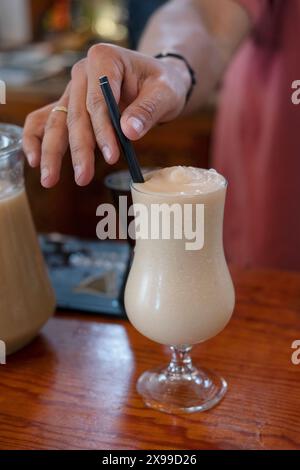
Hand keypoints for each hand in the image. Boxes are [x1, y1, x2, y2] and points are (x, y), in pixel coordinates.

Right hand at [22, 44, 190, 187]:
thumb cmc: (163, 85)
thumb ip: (148, 110)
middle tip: (83, 178)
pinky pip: (46, 120)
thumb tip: (129, 131)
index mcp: (104, 59)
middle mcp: (82, 72)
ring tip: (50, 180)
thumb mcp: (165, 93)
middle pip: (75, 114)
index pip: (98, 100)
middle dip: (79, 149)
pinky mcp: (70, 105)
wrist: (156, 82)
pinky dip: (37, 139)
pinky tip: (34, 161)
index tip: (112, 156)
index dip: (103, 130)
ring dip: (52, 152)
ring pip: (57, 121)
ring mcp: (73, 89)